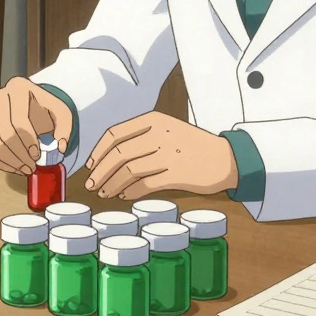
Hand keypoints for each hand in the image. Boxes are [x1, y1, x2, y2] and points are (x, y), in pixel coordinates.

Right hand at [0, 76, 74, 175]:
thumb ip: (64, 129)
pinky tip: (13, 167)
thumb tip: (60, 148)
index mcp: (18, 88)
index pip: (18, 120)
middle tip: (32, 167)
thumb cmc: (45, 109)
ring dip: (9, 162)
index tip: (37, 155)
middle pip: (4, 134)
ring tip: (25, 169)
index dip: (27, 141)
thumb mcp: (61, 112)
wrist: (30, 105)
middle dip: (19, 155)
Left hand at [84, 112, 238, 200]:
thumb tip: (107, 156)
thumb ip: (141, 136)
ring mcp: (168, 154)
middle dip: (100, 171)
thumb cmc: (192, 145)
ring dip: (112, 184)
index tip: (90, 165)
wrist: (226, 158)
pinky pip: (145, 184)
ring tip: (105, 193)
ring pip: (128, 170)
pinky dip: (130, 191)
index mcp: (154, 119)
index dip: (97, 151)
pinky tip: (124, 195)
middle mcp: (159, 134)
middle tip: (92, 185)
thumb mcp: (167, 129)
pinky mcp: (177, 174)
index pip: (114, 133)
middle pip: (118, 153)